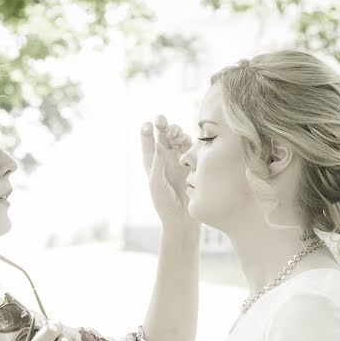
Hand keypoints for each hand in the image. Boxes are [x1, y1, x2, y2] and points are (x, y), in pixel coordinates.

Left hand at [140, 115, 198, 233]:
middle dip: (163, 125)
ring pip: (178, 139)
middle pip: (164, 136)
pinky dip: (189, 142)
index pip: (147, 143)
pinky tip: (186, 144)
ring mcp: (180, 161)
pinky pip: (192, 148)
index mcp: (152, 164)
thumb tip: (158, 143)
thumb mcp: (157, 185)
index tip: (147, 125)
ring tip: (175, 134)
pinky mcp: (193, 164)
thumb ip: (157, 164)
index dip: (146, 131)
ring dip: (176, 132)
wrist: (183, 219)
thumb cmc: (165, 205)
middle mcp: (165, 159)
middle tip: (161, 121)